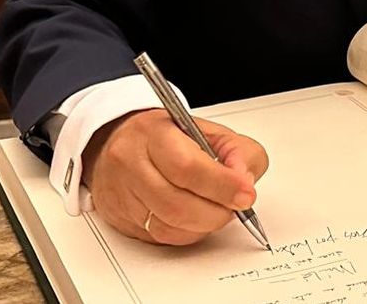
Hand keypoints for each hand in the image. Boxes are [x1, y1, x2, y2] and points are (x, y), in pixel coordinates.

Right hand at [82, 109, 269, 245]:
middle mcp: (132, 164)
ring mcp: (123, 195)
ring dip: (204, 225)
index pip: (187, 166)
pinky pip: (161, 238)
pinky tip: (197, 219)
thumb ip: (237, 151)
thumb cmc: (167, 136)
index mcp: (154, 134)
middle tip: (235, 205)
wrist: (121, 141)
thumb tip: (244, 181)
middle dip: (216, 212)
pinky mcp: (122, 219)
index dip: (221, 185)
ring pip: (169, 226)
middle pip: (177, 204)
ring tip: (217, 209)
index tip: (245, 194)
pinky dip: (188, 233)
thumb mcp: (209, 129)